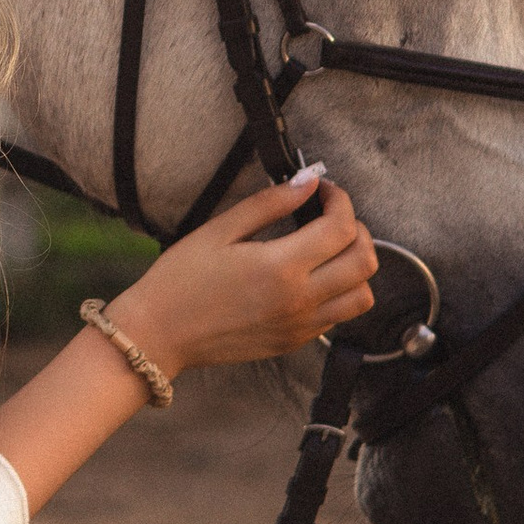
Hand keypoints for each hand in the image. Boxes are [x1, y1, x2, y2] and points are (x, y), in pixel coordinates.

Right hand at [114, 168, 375, 377]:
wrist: (158, 334)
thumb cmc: (181, 279)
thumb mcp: (220, 230)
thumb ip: (270, 203)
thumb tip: (308, 181)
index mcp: (280, 267)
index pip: (341, 228)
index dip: (340, 200)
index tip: (323, 190)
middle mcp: (300, 301)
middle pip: (365, 262)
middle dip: (356, 229)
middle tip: (330, 216)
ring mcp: (301, 327)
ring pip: (363, 296)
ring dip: (355, 267)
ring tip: (328, 249)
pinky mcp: (295, 342)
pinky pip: (339, 316)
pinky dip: (340, 292)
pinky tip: (311, 276)